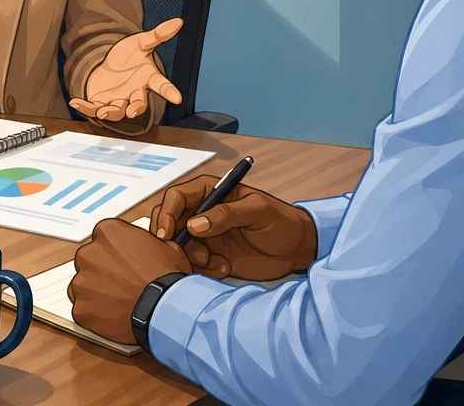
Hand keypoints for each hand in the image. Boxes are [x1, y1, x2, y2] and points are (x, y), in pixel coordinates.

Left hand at [69, 217, 192, 344]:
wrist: (162, 309)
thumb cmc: (165, 279)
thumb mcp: (165, 247)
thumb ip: (145, 244)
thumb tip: (148, 249)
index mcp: (108, 232)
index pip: (103, 237)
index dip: (113, 251)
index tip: (120, 261)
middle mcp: (89, 253)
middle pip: (89, 260)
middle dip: (101, 270)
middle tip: (119, 282)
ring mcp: (82, 282)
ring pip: (83, 285)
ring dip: (95, 292)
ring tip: (116, 300)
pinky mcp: (80, 308)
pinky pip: (83, 310)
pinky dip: (94, 313)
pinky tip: (112, 315)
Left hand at [70, 18, 184, 121]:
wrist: (109, 65)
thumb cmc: (129, 56)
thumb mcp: (141, 42)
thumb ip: (157, 35)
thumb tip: (179, 21)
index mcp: (147, 78)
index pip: (160, 85)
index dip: (169, 91)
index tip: (177, 98)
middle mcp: (134, 93)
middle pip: (138, 104)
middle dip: (136, 108)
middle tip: (133, 111)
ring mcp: (118, 100)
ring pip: (117, 111)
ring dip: (110, 112)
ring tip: (103, 111)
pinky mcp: (101, 103)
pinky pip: (94, 108)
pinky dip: (85, 107)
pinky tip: (75, 102)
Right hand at [151, 175, 319, 281]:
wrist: (297, 250)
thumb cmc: (282, 222)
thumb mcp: (258, 212)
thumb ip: (228, 214)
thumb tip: (195, 224)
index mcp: (212, 193)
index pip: (177, 197)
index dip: (166, 213)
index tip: (166, 234)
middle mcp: (204, 213)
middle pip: (170, 221)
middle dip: (172, 239)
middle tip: (184, 254)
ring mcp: (206, 237)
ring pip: (179, 246)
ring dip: (190, 256)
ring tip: (213, 262)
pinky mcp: (212, 257)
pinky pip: (193, 264)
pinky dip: (202, 269)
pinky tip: (223, 269)